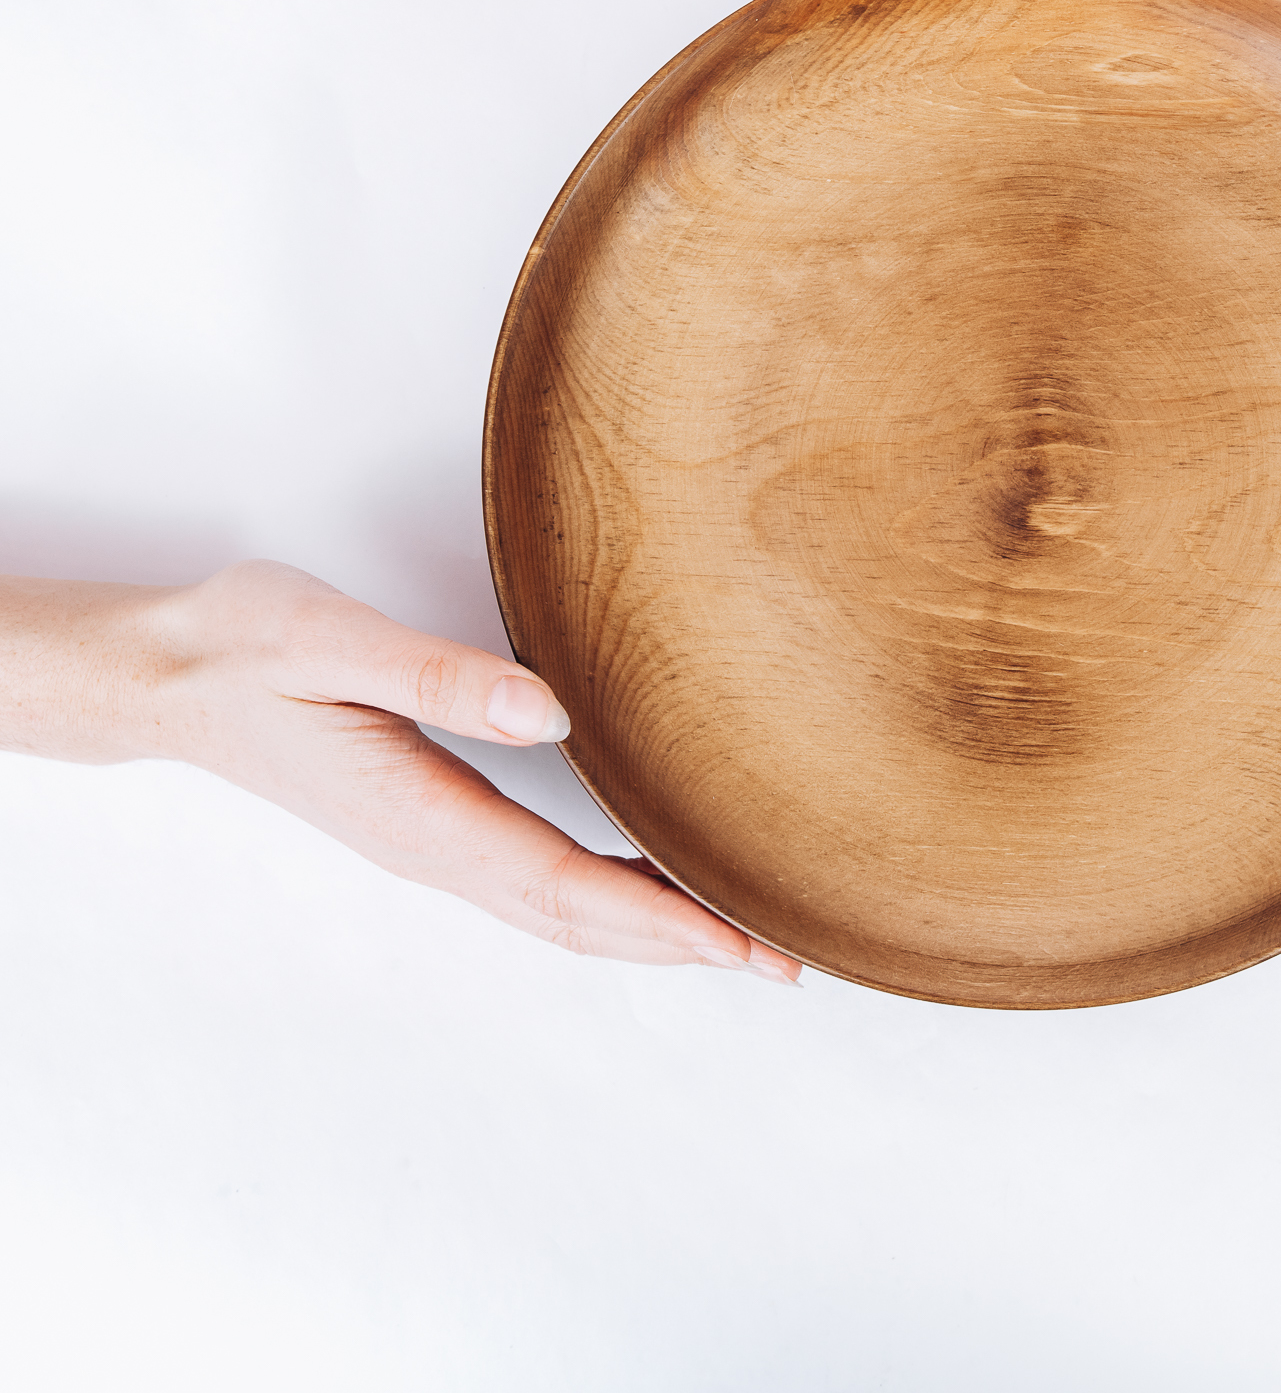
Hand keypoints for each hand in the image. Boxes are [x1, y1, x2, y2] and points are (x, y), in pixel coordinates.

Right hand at [0, 560, 800, 979]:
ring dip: (654, 930)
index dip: (662, 918)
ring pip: (561, 911)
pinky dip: (608, 899)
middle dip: (684, 944)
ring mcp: (431, 845)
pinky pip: (538, 881)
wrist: (168, 675)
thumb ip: (443, 678)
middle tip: (788, 962)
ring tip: (743, 941)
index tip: (746, 942)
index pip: (565, 886)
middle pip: (579, 920)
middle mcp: (434, 848)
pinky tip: (647, 887)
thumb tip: (552, 714)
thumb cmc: (247, 648)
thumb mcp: (335, 642)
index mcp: (421, 816)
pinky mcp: (431, 823)